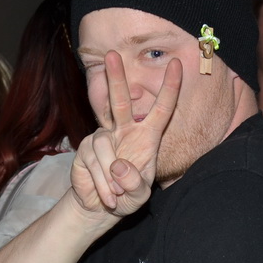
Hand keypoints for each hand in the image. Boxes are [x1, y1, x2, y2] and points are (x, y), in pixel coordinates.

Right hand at [70, 50, 180, 217]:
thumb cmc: (127, 195)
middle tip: (112, 54)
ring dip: (111, 178)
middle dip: (116, 77)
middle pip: (121, 100)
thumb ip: (135, 184)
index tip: (176, 64)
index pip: (162, 108)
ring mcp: (103, 137)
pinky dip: (102, 183)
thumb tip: (118, 166)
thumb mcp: (139, 196)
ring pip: (106, 147)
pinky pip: (94, 161)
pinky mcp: (86, 148)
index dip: (170, 87)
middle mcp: (124, 130)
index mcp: (147, 136)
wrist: (100, 207)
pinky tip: (106, 195)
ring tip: (115, 194)